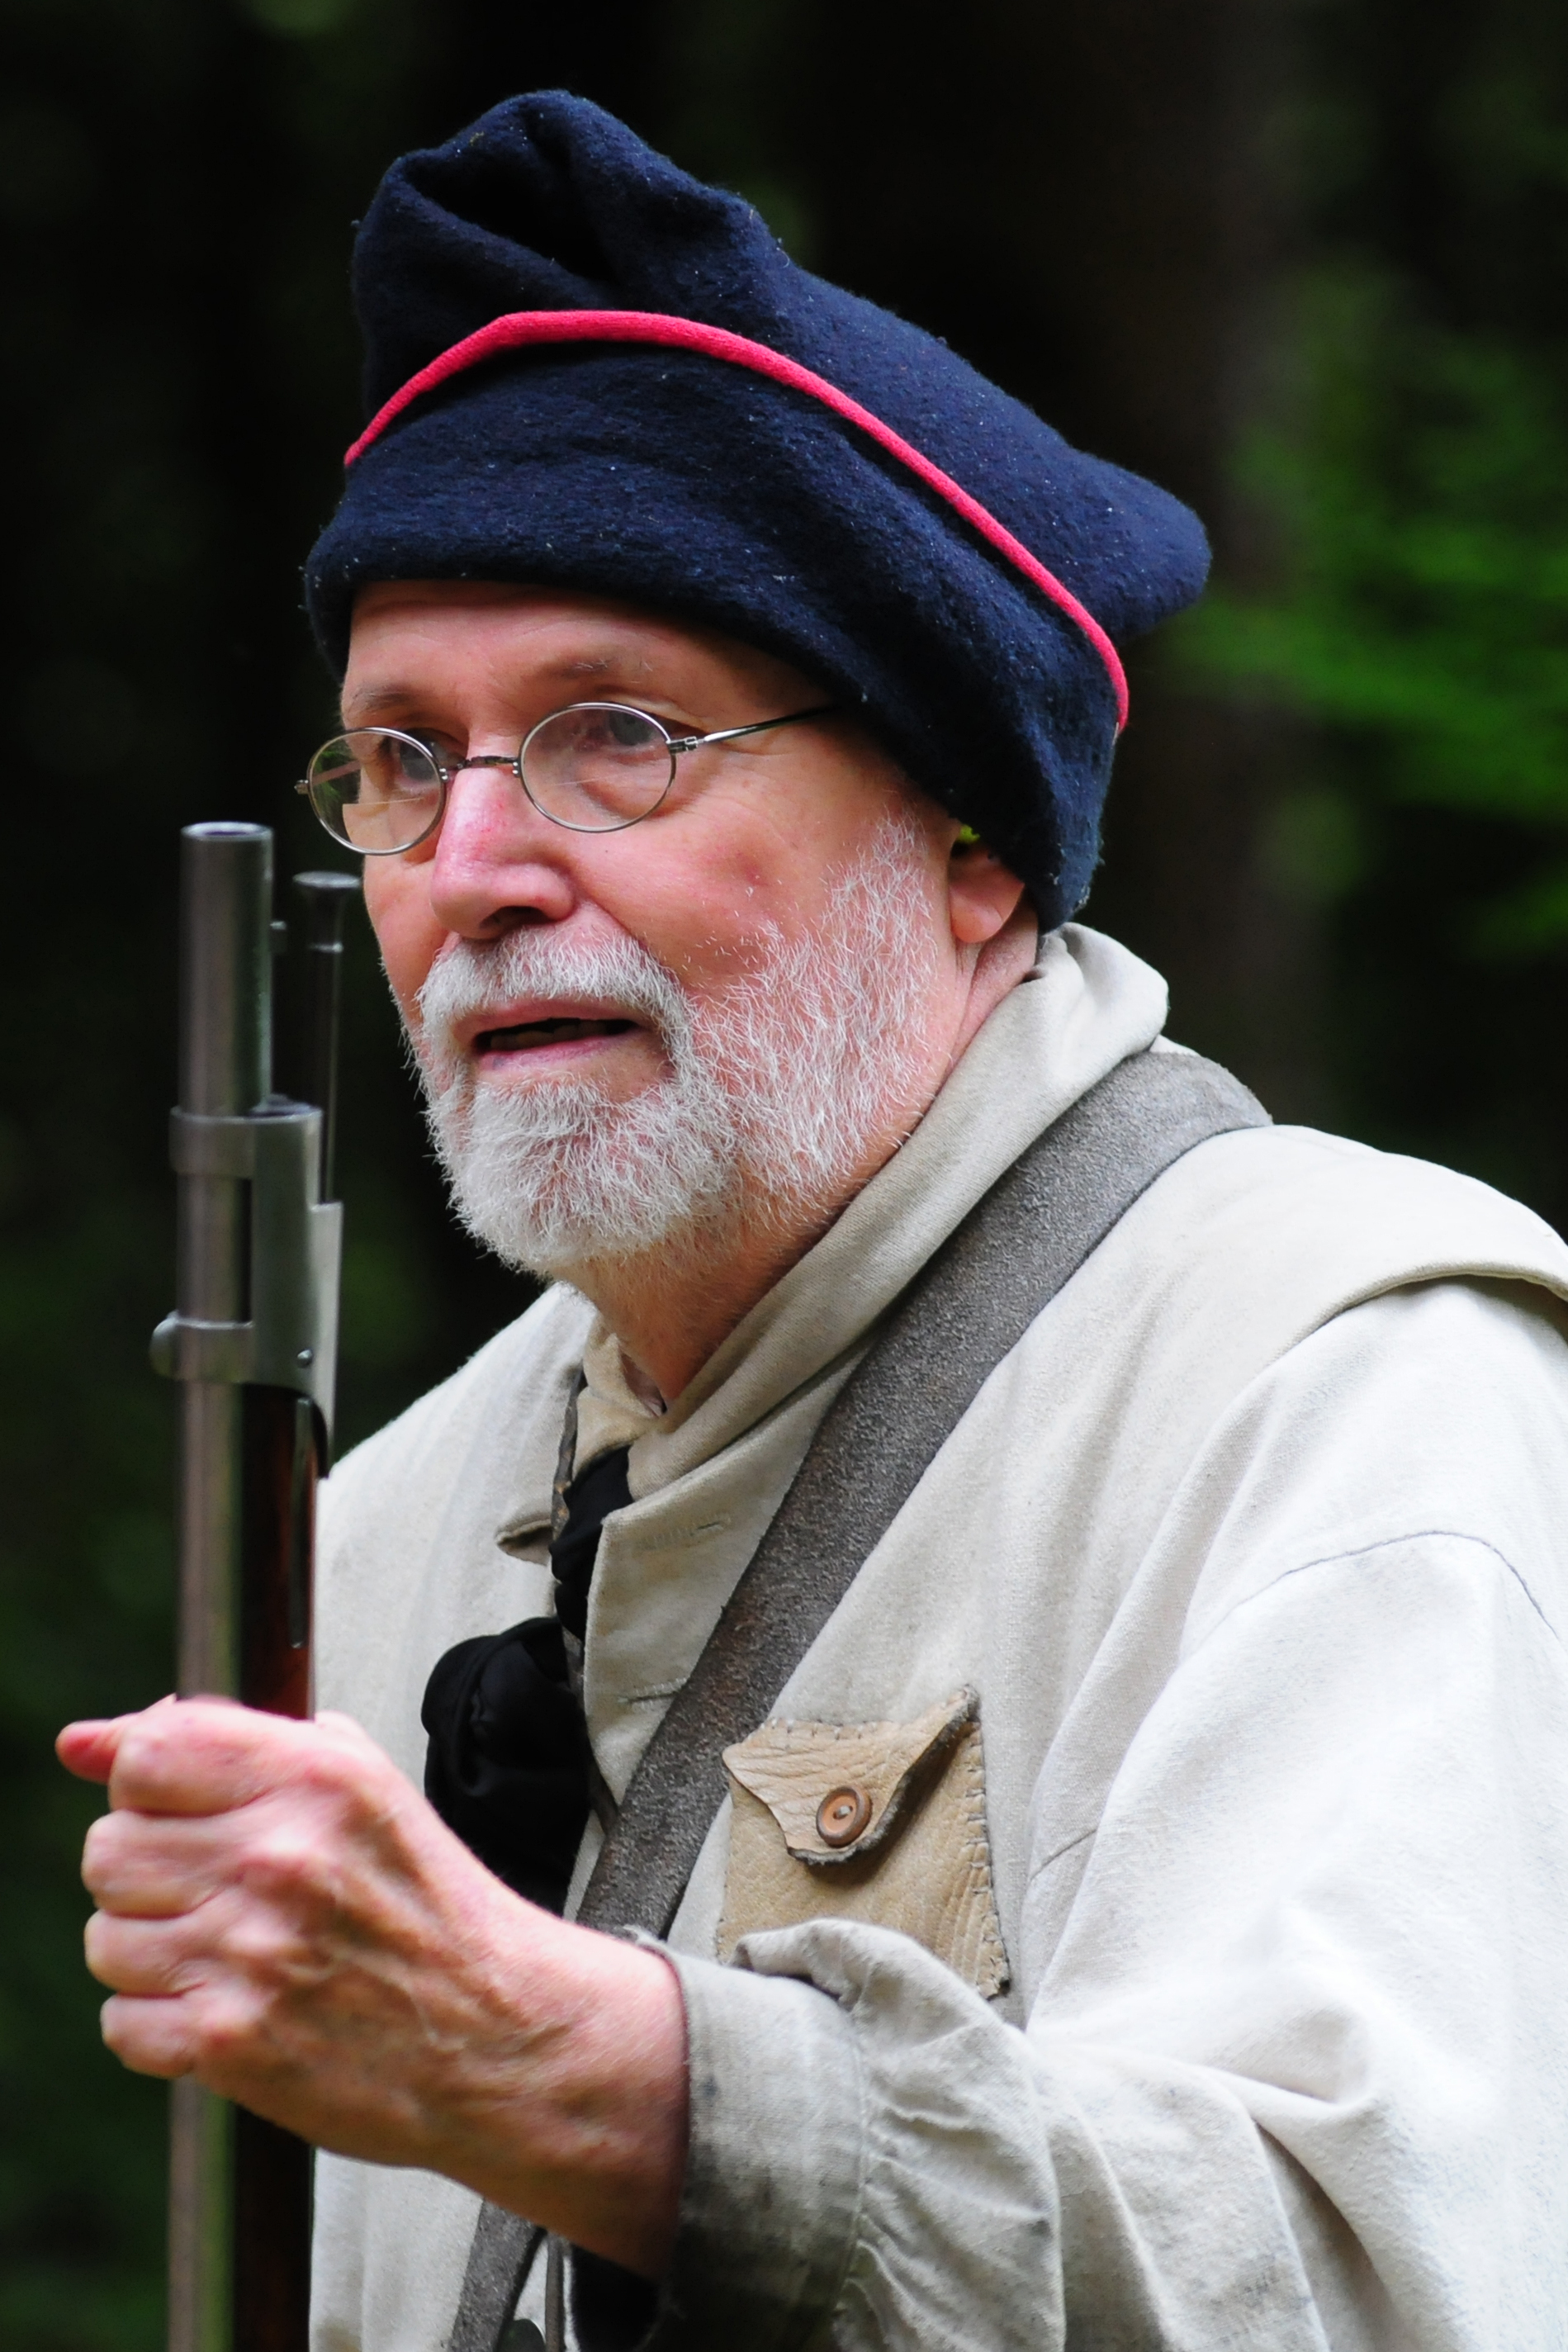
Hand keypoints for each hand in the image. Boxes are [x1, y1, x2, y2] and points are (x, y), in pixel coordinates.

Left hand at [57, 1698, 687, 2277]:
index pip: (147, 1753)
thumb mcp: (358, 1788)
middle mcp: (281, 1856)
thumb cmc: (432, 1912)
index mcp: (318, 1779)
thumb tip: (84, 1740)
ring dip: (151, 1953)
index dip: (143, 1787)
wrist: (502, 2034)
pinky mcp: (232, 2042)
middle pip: (109, 1849)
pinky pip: (121, 2023)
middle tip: (210, 1896)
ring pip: (105, 1938)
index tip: (173, 1812)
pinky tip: (225, 2008)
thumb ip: (228, 1742)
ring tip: (225, 1957)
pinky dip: (160, 2026)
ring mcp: (252, 1951)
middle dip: (145, 1878)